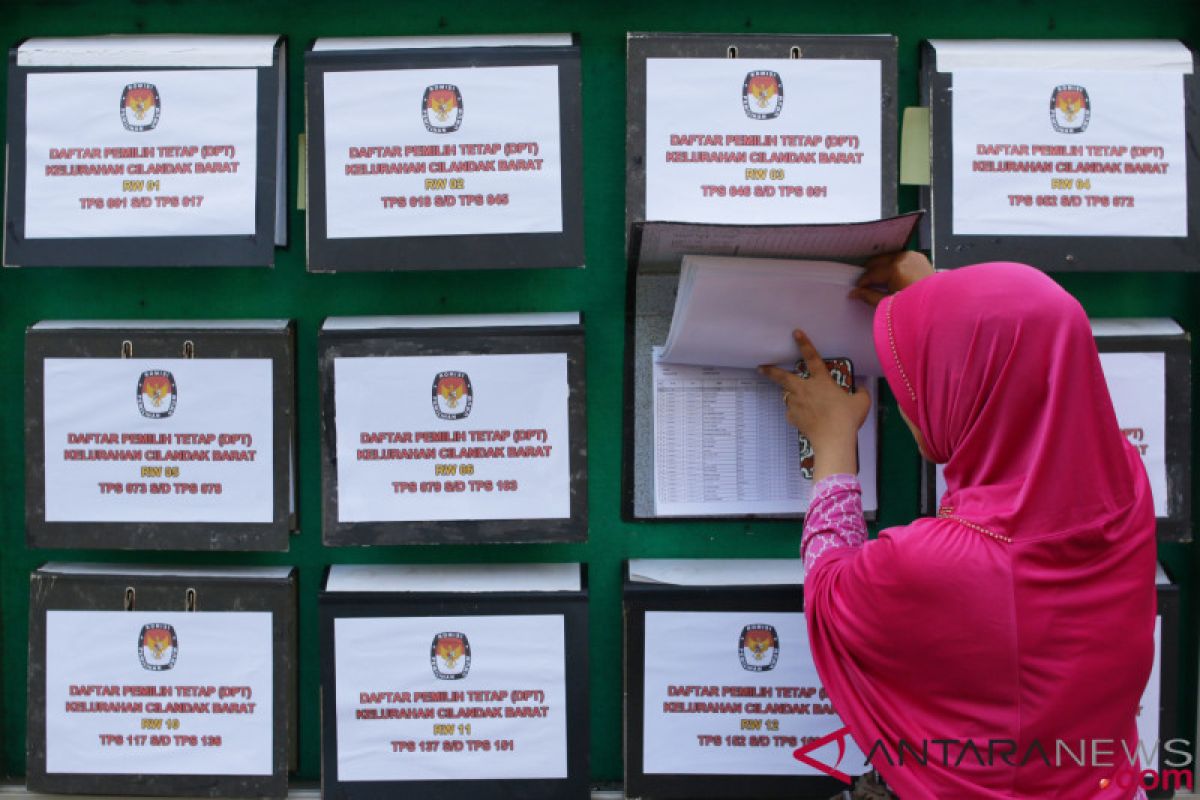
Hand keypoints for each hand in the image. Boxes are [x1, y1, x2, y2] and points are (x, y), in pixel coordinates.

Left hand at [759, 330, 870, 481]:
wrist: (833, 439)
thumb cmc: (847, 418)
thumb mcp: (861, 402)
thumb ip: (860, 393)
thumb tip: (860, 389)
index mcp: (821, 381)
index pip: (812, 358)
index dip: (804, 344)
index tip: (795, 333)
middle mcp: (805, 389)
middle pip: (783, 377)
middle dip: (770, 371)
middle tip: (760, 368)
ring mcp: (796, 403)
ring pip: (788, 395)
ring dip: (791, 396)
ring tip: (800, 401)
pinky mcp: (792, 417)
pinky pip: (792, 412)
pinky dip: (797, 413)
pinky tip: (807, 419)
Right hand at [849, 250, 933, 306]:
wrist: (939, 305)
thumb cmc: (915, 305)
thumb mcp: (889, 302)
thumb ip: (869, 296)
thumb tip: (855, 293)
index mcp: (895, 268)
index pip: (872, 273)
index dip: (863, 282)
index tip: (858, 289)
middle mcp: (903, 258)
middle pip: (878, 261)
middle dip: (870, 272)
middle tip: (865, 284)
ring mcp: (912, 255)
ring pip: (889, 257)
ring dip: (881, 267)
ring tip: (877, 280)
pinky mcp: (919, 257)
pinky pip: (900, 257)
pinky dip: (893, 264)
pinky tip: (891, 274)